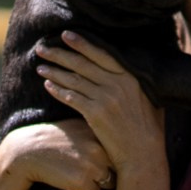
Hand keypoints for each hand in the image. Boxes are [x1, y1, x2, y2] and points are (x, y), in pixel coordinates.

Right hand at [0, 120, 114, 189]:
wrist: (26, 152)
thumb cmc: (55, 140)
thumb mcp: (78, 127)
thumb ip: (100, 131)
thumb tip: (124, 140)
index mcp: (100, 132)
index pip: (120, 150)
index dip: (112, 156)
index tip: (97, 156)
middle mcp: (99, 147)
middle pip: (118, 168)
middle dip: (108, 171)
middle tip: (84, 165)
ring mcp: (91, 164)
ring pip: (109, 182)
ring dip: (97, 181)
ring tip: (75, 170)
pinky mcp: (82, 181)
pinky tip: (68, 178)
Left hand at [37, 33, 165, 178]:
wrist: (143, 154)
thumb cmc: (148, 128)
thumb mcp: (150, 99)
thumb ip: (135, 82)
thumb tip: (128, 68)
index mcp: (131, 77)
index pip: (101, 54)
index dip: (82, 43)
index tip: (66, 35)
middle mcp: (118, 84)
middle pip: (82, 64)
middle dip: (60, 54)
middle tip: (43, 48)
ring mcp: (106, 98)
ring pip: (74, 80)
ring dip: (54, 71)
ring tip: (41, 66)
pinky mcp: (95, 113)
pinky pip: (71, 97)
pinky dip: (58, 90)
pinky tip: (47, 85)